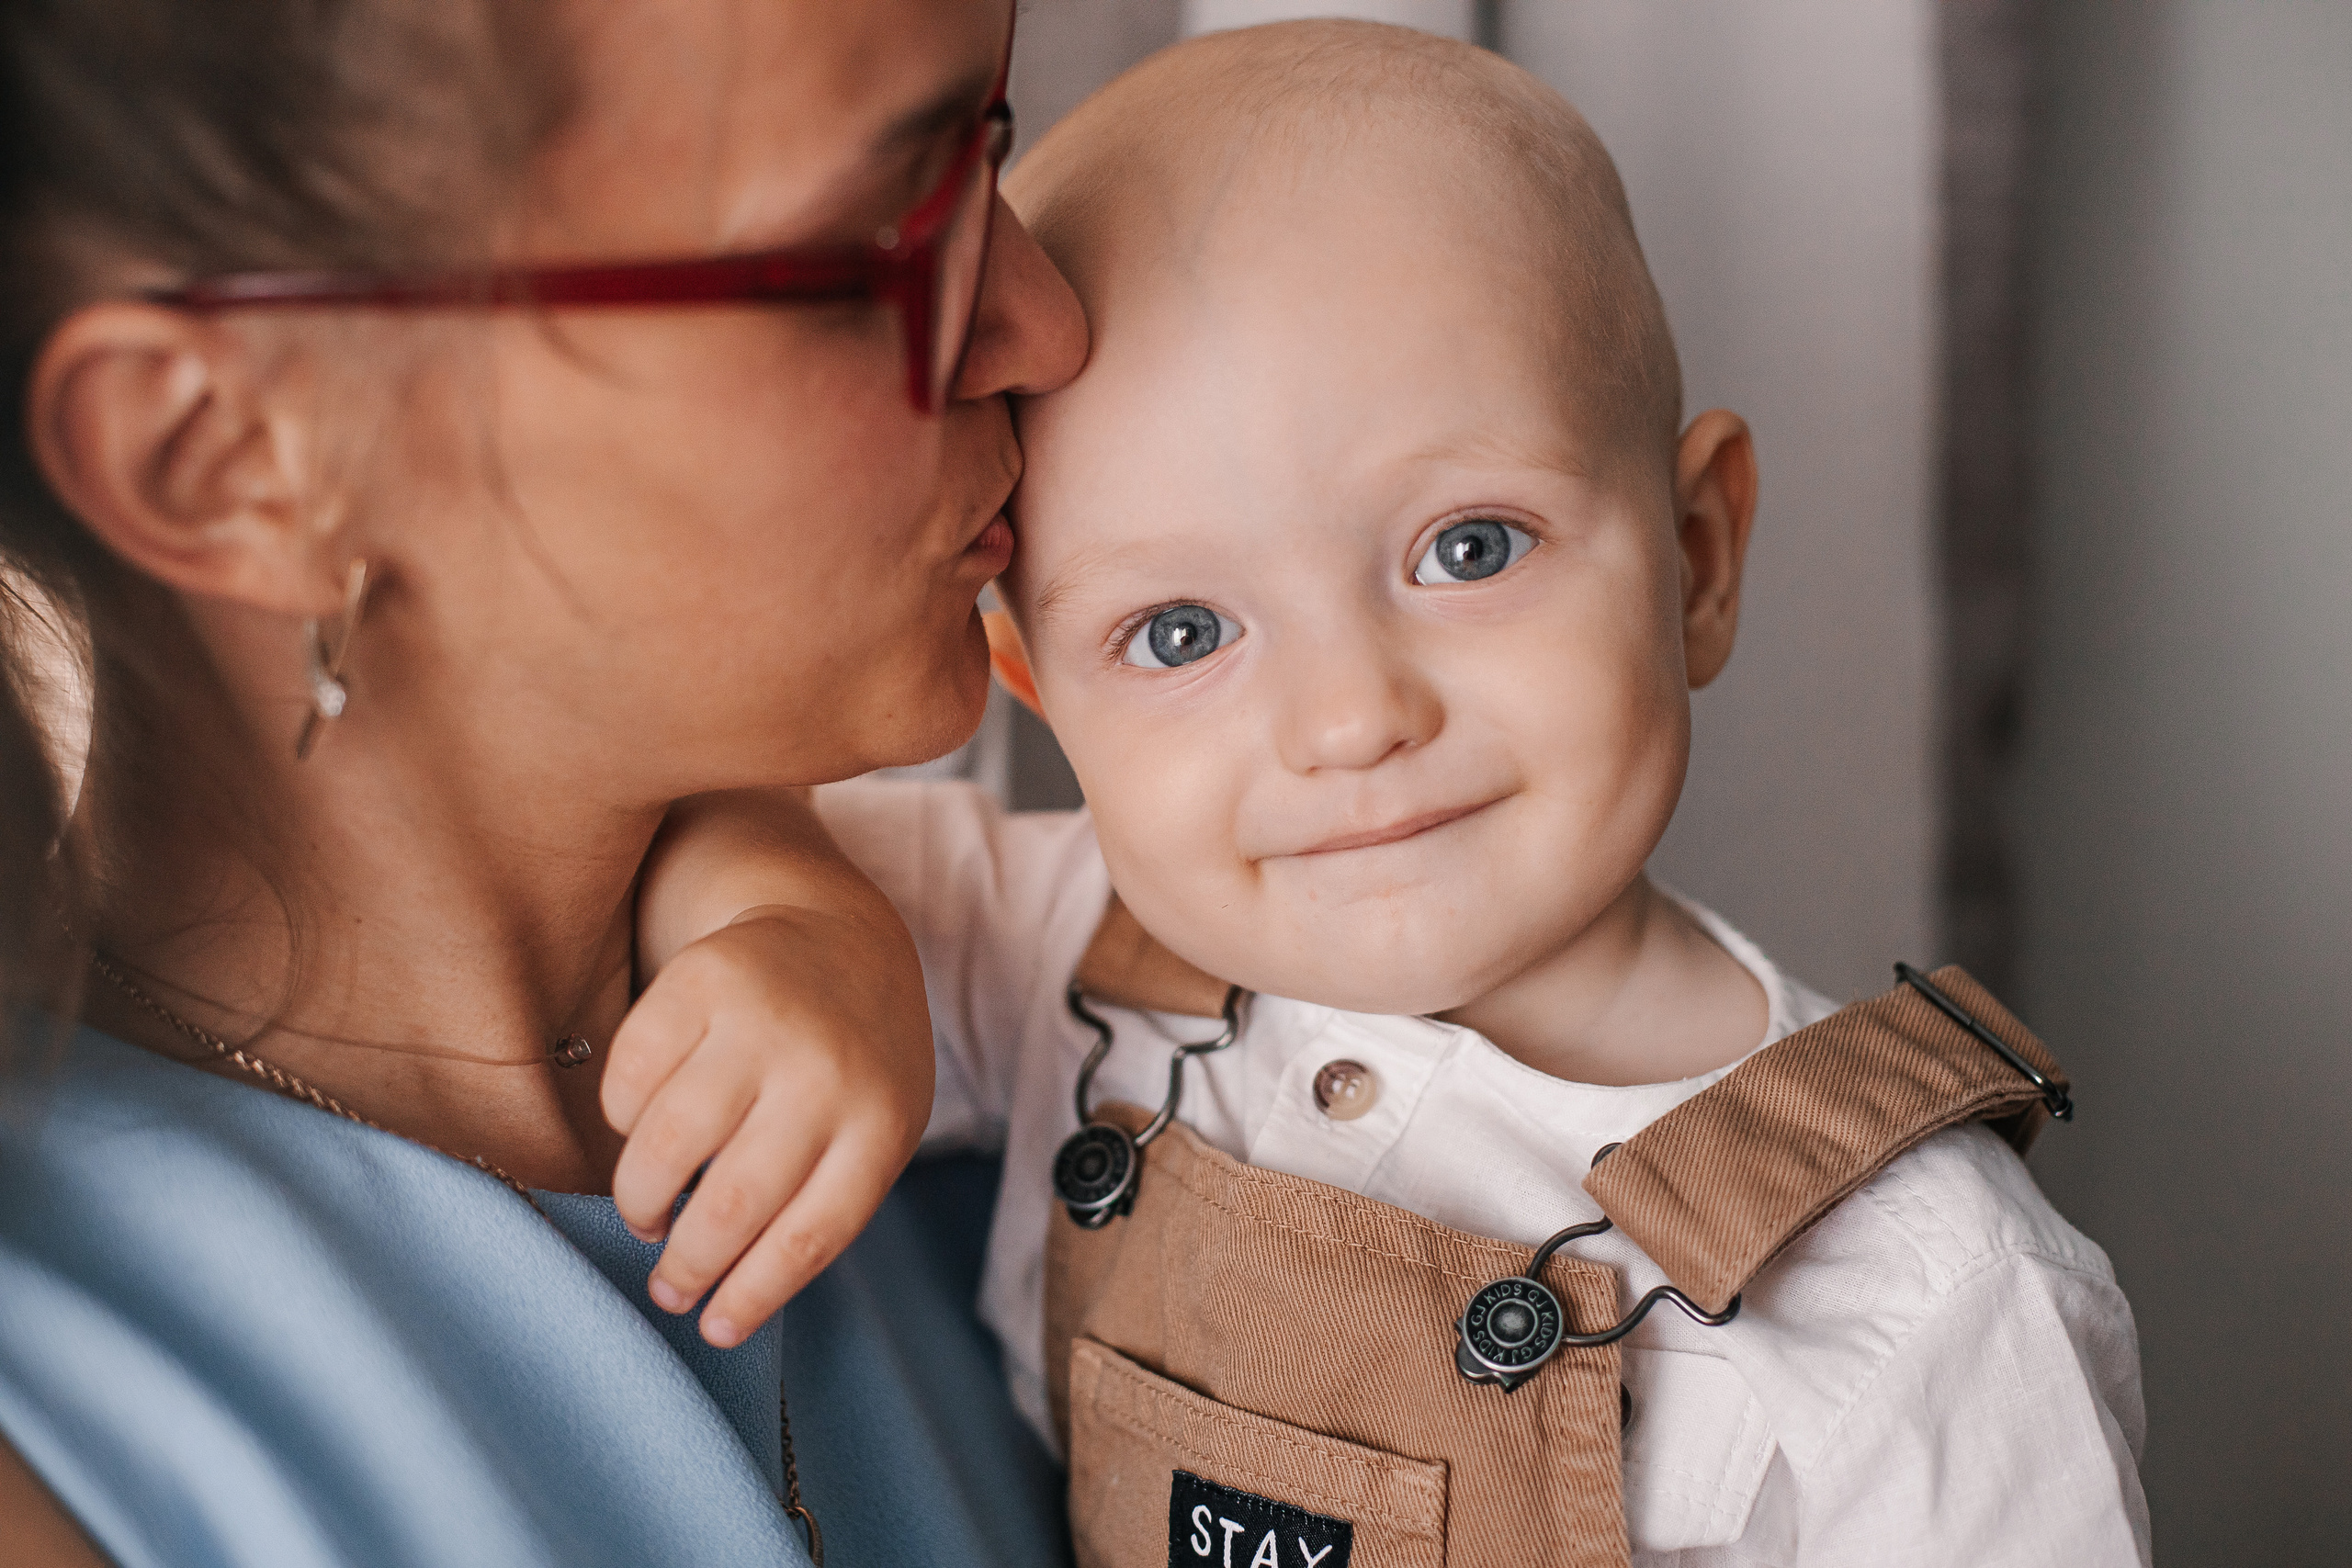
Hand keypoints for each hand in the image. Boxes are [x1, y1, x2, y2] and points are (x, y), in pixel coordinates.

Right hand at [602, 901, 932, 1347]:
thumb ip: (822, 1199)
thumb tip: (727, 1299)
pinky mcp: (699, 981)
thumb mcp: (876, 1126)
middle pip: (733, 1202)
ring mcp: (761, 1022)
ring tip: (650, 1214)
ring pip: (666, 1146)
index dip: (752, 1295)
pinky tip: (646, 1128)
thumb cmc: (853, 1062)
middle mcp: (824, 1072)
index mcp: (882, 1123)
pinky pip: (629, 1080)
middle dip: (686, 1265)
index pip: (811, 1235)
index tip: (713, 1330)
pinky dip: (624, 1121)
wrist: (839, 932)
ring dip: (642, 1201)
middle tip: (669, 1287)